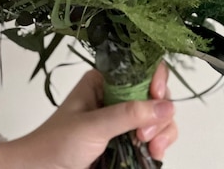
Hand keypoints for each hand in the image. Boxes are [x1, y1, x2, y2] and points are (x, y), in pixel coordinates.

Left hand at [0, 62, 176, 168]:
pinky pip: (155, 136)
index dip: (157, 80)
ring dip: (162, 132)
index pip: (142, 69)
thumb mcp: (93, 126)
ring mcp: (124, 119)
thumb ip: (129, 115)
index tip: (159, 97)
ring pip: (159, 117)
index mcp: (105, 81)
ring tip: (150, 148)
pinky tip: (153, 153)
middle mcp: (117, 96)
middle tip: (144, 135)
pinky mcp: (127, 140)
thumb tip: (166, 106)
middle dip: (159, 114)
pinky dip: (159, 144)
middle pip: (156, 95)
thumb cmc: (57, 144)